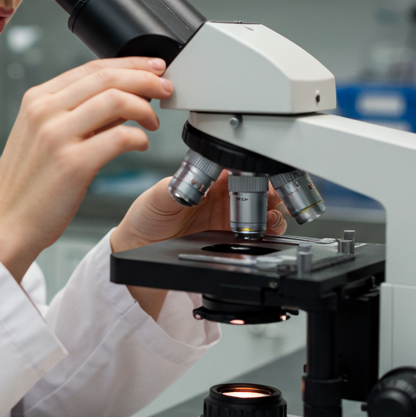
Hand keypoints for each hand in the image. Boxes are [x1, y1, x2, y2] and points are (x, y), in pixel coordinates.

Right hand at [0, 57, 174, 280]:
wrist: (4, 224)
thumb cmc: (27, 186)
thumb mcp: (42, 136)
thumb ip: (77, 114)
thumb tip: (121, 100)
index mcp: (37, 99)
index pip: (92, 68)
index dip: (130, 65)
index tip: (152, 69)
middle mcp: (44, 111)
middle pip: (107, 78)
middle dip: (145, 79)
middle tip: (165, 88)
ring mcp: (56, 136)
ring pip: (116, 100)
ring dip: (144, 107)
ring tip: (152, 122)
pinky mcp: (72, 163)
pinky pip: (120, 137)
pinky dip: (139, 137)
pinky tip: (141, 145)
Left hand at [111, 171, 286, 319]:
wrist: (141, 245)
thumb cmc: (147, 214)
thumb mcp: (159, 196)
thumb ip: (177, 188)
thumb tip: (191, 182)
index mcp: (207, 178)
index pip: (238, 172)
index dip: (255, 176)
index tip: (263, 183)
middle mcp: (220, 195)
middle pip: (256, 191)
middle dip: (270, 195)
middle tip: (274, 202)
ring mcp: (225, 216)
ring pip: (259, 212)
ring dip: (271, 214)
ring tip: (273, 219)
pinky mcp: (226, 236)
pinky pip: (252, 233)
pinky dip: (265, 232)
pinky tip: (267, 233)